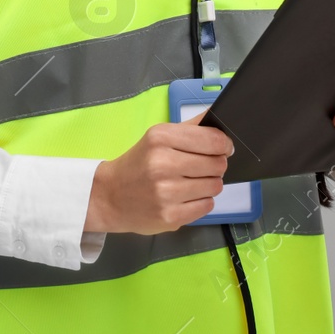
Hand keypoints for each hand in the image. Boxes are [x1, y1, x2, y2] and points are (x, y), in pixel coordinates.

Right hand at [84, 110, 233, 234]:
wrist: (110, 196)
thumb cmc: (138, 164)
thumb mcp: (157, 137)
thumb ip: (190, 128)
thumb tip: (218, 117)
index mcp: (160, 138)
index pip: (213, 140)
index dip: (224, 144)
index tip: (224, 147)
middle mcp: (162, 164)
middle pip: (217, 164)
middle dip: (215, 165)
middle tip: (201, 167)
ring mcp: (166, 193)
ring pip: (215, 186)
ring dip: (208, 184)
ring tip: (190, 182)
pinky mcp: (171, 216)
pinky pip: (207, 205)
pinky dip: (201, 201)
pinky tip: (184, 197)